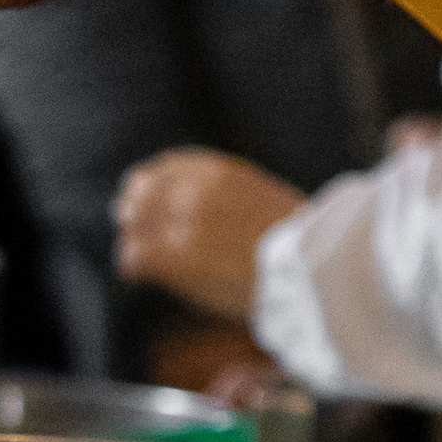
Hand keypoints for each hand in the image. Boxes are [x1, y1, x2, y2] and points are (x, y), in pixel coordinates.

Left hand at [115, 149, 303, 317]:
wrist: (312, 271)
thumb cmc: (303, 245)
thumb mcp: (265, 200)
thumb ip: (231, 196)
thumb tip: (215, 209)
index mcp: (221, 173)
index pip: (167, 168)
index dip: (150, 183)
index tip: (142, 194)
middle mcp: (197, 191)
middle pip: (143, 191)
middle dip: (135, 209)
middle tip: (129, 223)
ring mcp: (185, 223)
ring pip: (135, 223)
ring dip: (133, 237)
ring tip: (133, 255)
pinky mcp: (177, 258)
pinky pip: (136, 257)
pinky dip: (131, 264)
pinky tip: (134, 273)